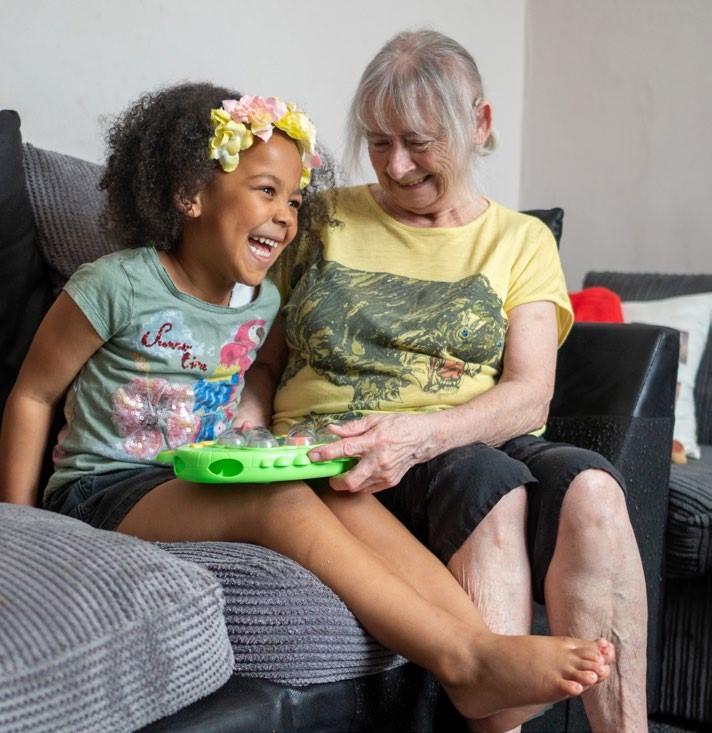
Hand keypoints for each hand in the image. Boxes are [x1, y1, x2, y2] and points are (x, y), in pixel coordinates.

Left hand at [308, 413, 439, 492]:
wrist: (423, 438)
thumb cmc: (398, 426)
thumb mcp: (374, 420)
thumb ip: (352, 427)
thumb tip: (332, 430)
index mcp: (373, 441)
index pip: (344, 449)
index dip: (326, 453)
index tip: (313, 456)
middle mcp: (379, 460)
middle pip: (350, 480)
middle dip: (335, 480)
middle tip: (331, 474)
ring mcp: (385, 474)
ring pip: (357, 487)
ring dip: (346, 482)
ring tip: (346, 471)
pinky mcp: (390, 482)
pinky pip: (368, 489)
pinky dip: (360, 484)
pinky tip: (360, 473)